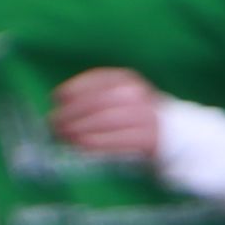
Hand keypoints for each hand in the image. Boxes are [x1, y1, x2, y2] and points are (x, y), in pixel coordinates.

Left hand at [48, 67, 165, 164]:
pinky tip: (80, 145)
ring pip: (106, 120)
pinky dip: (95, 143)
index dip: (74, 88)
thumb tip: (59, 106)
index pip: (98, 79)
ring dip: (79, 129)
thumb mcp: (116, 95)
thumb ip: (92, 97)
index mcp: (127, 79)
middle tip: (53, 123)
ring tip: (63, 135)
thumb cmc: (131, 113)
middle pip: (99, 101)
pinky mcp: (149, 138)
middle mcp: (137, 94)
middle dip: (71, 112)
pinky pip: (117, 140)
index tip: (56, 98)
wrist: (171, 131)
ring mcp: (145, 115)